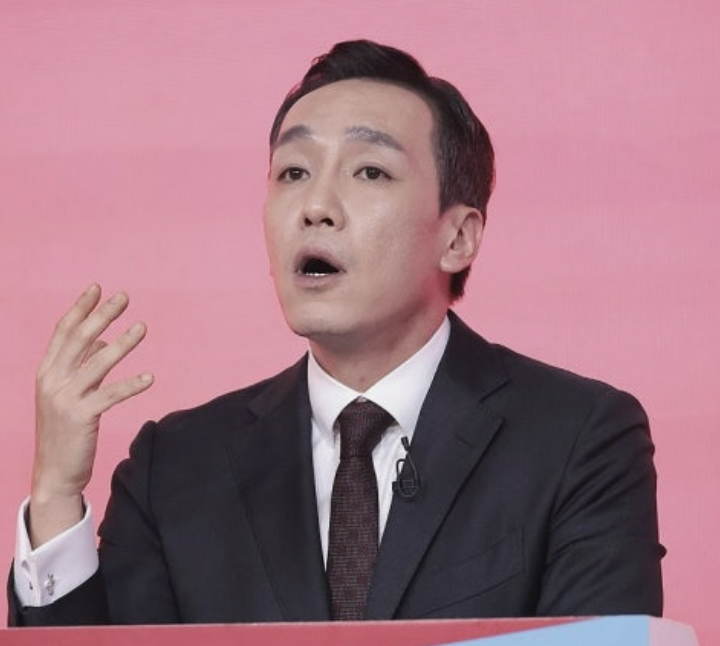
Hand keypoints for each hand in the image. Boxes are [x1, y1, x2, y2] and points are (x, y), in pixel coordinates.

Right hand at [29, 284, 152, 546]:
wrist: (54, 473)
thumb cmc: (66, 429)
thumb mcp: (70, 392)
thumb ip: (84, 365)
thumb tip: (103, 339)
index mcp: (46, 371)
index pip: (63, 331)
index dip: (81, 308)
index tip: (98, 287)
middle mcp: (51, 381)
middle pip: (79, 339)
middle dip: (102, 315)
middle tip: (124, 296)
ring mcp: (63, 398)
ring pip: (97, 364)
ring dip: (122, 343)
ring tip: (142, 326)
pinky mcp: (80, 417)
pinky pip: (110, 395)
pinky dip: (131, 385)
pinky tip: (150, 377)